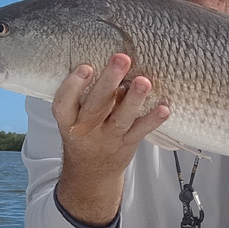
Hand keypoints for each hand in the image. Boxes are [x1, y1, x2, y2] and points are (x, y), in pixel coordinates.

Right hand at [52, 53, 169, 225]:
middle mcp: (86, 129)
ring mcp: (107, 138)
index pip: (64, 102)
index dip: (74, 85)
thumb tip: (104, 56)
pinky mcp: (126, 144)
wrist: (90, 171)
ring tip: (144, 81)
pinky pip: (140, 131)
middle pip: (96, 105)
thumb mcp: (73, 115)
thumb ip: (84, 92)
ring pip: (121, 118)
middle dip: (109, 81)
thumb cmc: (84, 131)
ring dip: (134, 99)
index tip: (86, 67)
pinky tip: (164, 108)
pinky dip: (152, 120)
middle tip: (121, 59)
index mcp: (68, 119)